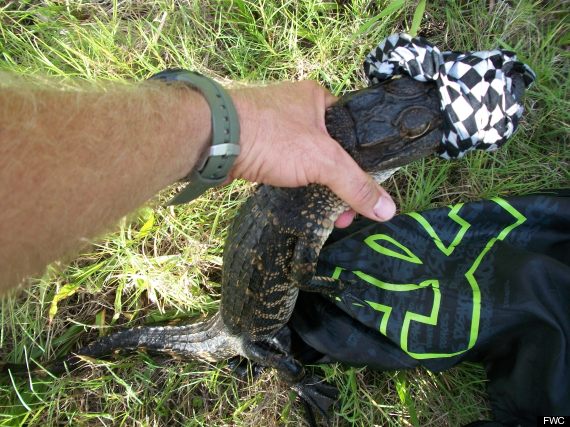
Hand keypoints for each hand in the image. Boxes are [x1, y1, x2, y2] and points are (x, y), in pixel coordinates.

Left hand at [228, 81, 395, 225]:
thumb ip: (356, 185)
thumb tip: (389, 211)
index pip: (353, 130)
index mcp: (318, 98)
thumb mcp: (323, 160)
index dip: (363, 162)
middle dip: (341, 185)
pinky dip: (297, 186)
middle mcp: (297, 110)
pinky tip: (303, 205)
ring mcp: (276, 129)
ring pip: (308, 162)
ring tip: (330, 218)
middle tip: (345, 215)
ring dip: (320, 189)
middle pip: (332, 151)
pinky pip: (287, 168)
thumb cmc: (273, 137)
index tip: (366, 192)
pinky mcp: (259, 147)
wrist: (213, 139)